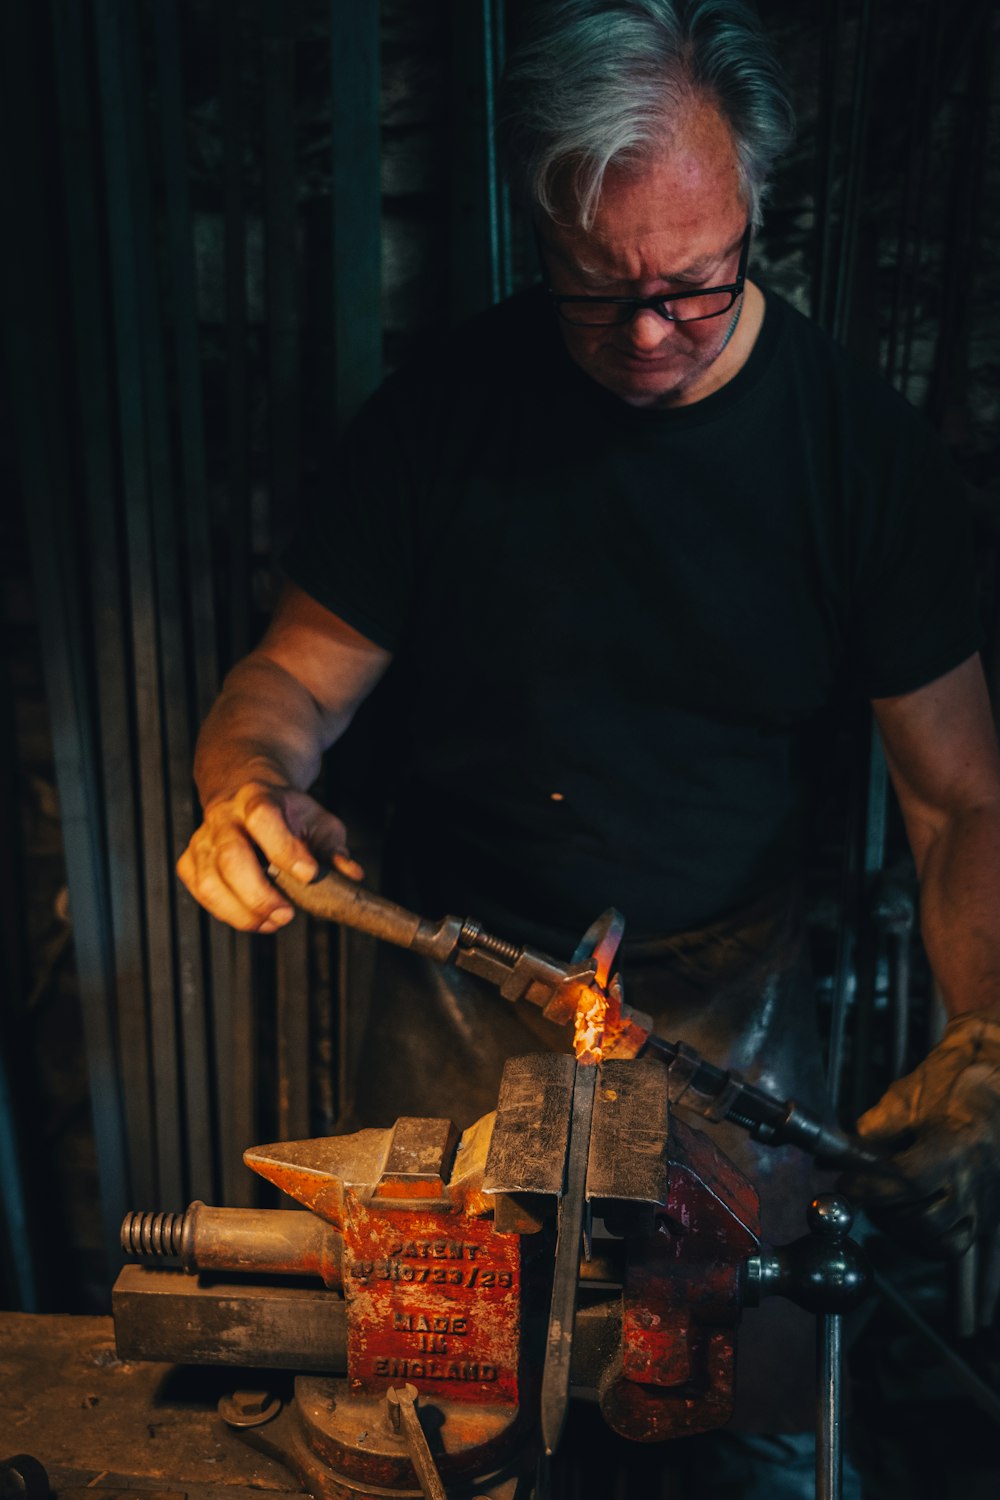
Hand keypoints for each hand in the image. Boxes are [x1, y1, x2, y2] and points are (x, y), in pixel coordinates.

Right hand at [176, 780, 363, 932]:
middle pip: (231, 856)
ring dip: (241, 911)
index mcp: (258, 798)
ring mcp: (203, 840)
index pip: (264, 820)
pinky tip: (254, 918)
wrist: (244, 791)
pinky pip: (201, 892)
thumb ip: (334, 848)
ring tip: (273, 922)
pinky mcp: (190, 861)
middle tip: (287, 914)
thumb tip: (352, 875)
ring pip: (210, 881)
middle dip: (259, 893)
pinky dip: (225, 912)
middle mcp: (224, 818)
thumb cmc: (287, 812)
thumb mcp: (318, 820)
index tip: (309, 875)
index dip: (285, 850)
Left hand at [840, 1011, 999, 1257]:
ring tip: (884, 1206)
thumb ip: (872, 1132)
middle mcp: (974, 1178)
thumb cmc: (952, 1080)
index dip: (869, 1186)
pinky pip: (956, 1242)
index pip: (906, 1180)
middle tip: (861, 1193)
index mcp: (956, 1145)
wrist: (993, 1076)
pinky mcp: (986, 1209)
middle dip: (882, 1209)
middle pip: (921, 1217)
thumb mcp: (906, 1098)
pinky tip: (909, 1221)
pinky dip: (928, 1241)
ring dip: (902, 1228)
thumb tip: (835, 1157)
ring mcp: (984, 1198)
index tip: (845, 1183)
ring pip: (937, 1237)